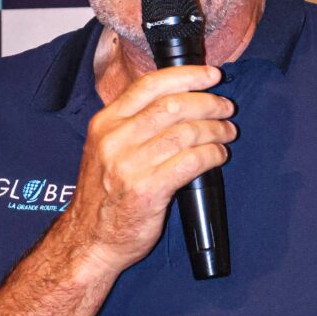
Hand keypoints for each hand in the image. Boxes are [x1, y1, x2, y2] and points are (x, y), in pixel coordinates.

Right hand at [61, 64, 235, 276]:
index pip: (149, 85)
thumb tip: (177, 100)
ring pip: (186, 132)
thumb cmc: (103, 196)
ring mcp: (130, 165)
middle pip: (173, 105)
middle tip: (225, 108)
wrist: (89, 240)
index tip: (211, 75)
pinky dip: (212, 154)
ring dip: (215, 129)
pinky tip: (218, 156)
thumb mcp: (105, 148)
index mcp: (105, 123)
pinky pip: (191, 161)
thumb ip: (132, 124)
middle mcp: (114, 140)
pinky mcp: (148, 190)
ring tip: (227, 132)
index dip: (187, 76)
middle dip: (208, 102)